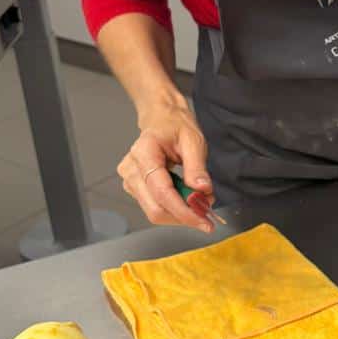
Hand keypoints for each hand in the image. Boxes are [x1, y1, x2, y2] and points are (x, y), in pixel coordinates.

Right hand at [118, 95, 216, 231]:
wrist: (161, 119)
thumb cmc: (174, 125)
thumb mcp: (193, 140)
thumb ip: (197, 167)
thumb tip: (202, 190)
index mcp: (144, 153)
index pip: (162, 192)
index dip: (183, 210)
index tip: (203, 219)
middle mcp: (131, 169)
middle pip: (155, 209)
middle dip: (183, 216)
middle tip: (206, 214)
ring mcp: (130, 180)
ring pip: (155, 212)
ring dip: (180, 214)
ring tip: (199, 201)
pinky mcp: (135, 188)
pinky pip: (155, 207)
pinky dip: (174, 209)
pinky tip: (187, 199)